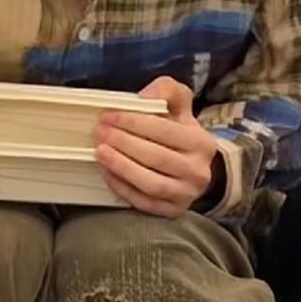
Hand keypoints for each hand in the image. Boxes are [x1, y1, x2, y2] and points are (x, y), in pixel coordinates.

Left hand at [95, 77, 220, 216]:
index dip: (133, 122)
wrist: (193, 166)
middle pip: (156, 157)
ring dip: (121, 167)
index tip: (108, 116)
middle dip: (123, 143)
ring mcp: (186, 194)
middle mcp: (198, 171)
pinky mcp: (173, 211)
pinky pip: (144, 203)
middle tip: (99, 133)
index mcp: (201, 143)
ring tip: (99, 153)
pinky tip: (107, 173)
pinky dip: (123, 188)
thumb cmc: (179, 131)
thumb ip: (166, 90)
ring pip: (151, 183)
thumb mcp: (178, 105)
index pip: (165, 130)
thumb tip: (145, 98)